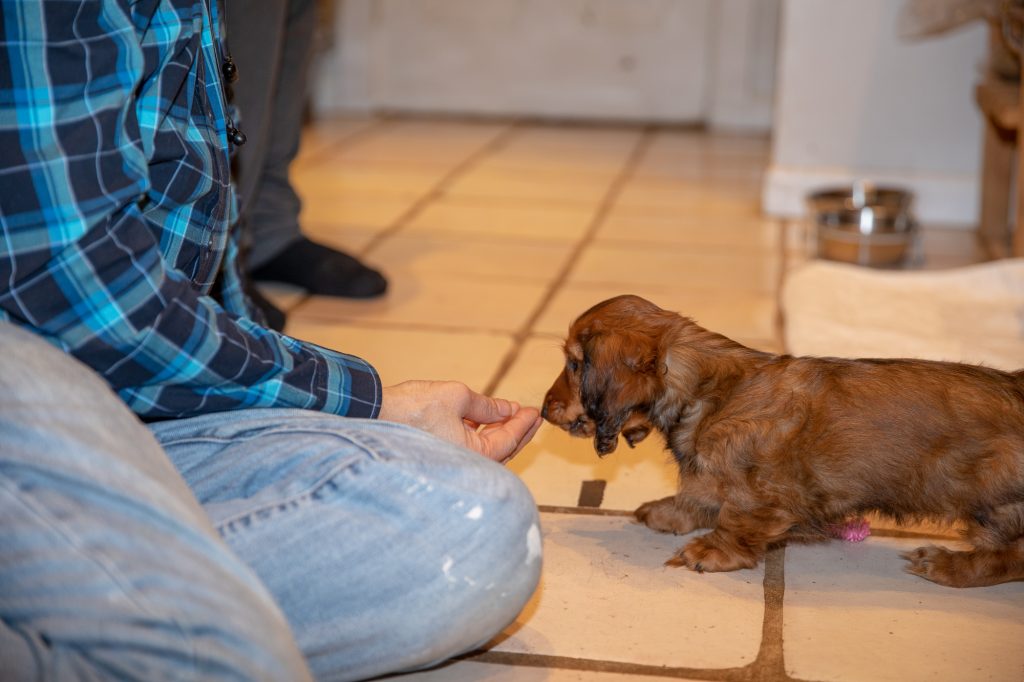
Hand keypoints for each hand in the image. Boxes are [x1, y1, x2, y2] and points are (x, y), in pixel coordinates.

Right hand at [378, 380, 541, 462]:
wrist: (375, 414)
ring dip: (500, 432)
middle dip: (518, 430)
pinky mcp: (442, 455)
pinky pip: (469, 448)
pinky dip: (481, 434)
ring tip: (512, 414)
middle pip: (502, 449)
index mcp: (475, 454)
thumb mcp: (458, 397)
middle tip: (532, 416)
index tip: (535, 411)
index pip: (509, 439)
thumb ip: (487, 405)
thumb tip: (507, 409)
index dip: (523, 423)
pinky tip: (486, 419)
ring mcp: (454, 462)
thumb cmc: (414, 408)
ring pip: (486, 450)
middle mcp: (466, 465)